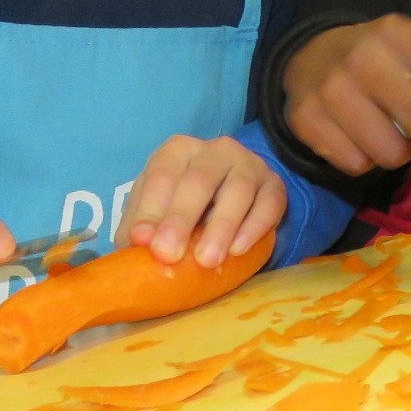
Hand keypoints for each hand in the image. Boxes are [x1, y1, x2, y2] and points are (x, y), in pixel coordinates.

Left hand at [121, 134, 286, 267]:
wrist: (232, 204)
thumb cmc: (185, 209)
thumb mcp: (157, 212)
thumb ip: (140, 227)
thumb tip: (135, 246)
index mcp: (178, 151)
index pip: (163, 174)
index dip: (151, 208)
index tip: (142, 241)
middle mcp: (215, 150)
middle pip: (199, 180)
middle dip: (181, 219)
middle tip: (169, 255)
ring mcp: (249, 164)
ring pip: (238, 189)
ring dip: (221, 226)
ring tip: (207, 260)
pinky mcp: (275, 184)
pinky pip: (269, 202)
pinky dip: (254, 227)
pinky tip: (238, 250)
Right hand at [281, 14, 410, 176]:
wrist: (310, 56)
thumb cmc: (380, 59)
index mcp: (396, 34)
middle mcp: (362, 58)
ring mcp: (329, 90)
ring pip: (389, 152)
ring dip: (401, 153)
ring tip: (391, 132)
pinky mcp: (305, 120)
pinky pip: (357, 165)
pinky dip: (366, 160)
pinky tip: (359, 137)